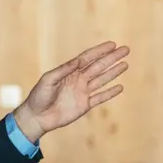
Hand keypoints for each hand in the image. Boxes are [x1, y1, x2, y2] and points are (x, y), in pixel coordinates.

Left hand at [13, 41, 129, 142]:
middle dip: (112, 58)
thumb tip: (78, 61)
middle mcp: (78, 79)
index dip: (100, 51)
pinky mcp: (84, 105)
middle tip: (125, 49)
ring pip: (102, 80)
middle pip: (98, 66)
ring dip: (114, 72)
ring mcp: (82, 92)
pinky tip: (120, 87)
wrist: (37, 117)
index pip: (88, 58)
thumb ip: (63, 70)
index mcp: (69, 71)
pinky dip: (110, 93)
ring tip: (125, 64)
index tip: (112, 44)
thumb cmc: (38, 96)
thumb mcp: (48, 80)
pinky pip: (100, 98)